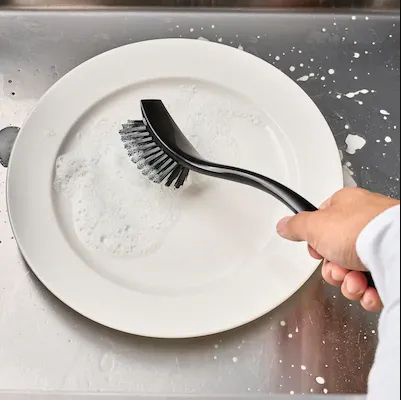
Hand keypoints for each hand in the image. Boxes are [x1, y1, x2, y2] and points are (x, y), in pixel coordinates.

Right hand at [276, 188, 399, 311]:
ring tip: (356, 281)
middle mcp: (364, 224)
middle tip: (338, 269)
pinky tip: (369, 290)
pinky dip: (368, 292)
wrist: (398, 252)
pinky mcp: (392, 266)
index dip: (316, 243)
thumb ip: (296, 225)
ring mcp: (380, 246)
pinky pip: (373, 285)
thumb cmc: (362, 230)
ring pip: (353, 273)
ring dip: (349, 284)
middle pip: (335, 255)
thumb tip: (283, 225)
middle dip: (333, 270)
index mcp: (346, 206)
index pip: (322, 225)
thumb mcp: (315, 225)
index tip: (317, 251)